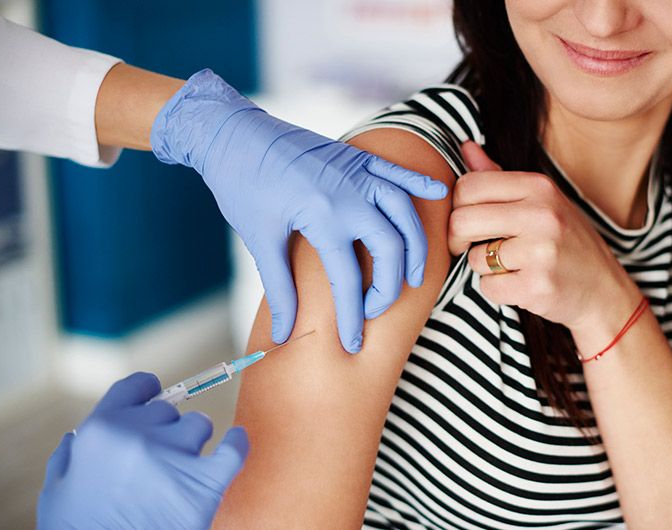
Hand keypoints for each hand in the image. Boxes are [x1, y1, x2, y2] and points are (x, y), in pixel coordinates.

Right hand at [37, 372, 248, 529]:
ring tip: (180, 470)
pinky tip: (236, 441)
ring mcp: (175, 457)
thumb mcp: (56, 493)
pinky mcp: (205, 484)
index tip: (155, 399)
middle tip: (158, 461)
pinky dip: (237, 443)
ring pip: (198, 426)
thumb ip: (67, 459)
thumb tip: (76, 438)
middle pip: (168, 411)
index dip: (147, 393)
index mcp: (101, 430)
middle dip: (165, 431)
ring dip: (192, 443)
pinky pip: (234, 449)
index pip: (136, 387)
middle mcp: (139, 435)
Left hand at [151, 70, 447, 352]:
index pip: (348, 279)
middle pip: (390, 247)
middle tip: (378, 309)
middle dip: (391, 285)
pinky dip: (419, 184)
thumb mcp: (260, 239)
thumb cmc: (241, 184)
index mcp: (323, 215)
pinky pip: (397, 172)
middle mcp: (350, 193)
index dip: (352, 317)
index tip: (352, 343)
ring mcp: (357, 172)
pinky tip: (439, 194)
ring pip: (404, 212)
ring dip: (416, 246)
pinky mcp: (356, 157)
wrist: (232, 132)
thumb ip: (279, 288)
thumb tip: (285, 333)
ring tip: (416, 275)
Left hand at [448, 142, 639, 335]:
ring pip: (475, 258)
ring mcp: (541, 251)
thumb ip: (498, 176)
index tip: (468, 220)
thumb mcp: (541, 200)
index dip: (457, 206)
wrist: (603, 289)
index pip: (469, 185)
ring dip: (484, 267)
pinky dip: (498, 290)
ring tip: (512, 265)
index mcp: (539, 186)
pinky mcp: (537, 286)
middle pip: (462, 221)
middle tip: (470, 246)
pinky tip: (521, 283)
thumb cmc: (566, 242)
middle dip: (458, 238)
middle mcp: (542, 214)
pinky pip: (488, 287)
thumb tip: (465, 146)